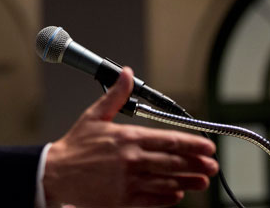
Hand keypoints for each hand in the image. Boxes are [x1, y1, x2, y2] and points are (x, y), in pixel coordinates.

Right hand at [43, 67, 218, 207]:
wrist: (56, 173)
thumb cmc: (75, 146)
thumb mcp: (94, 115)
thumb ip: (116, 95)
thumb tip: (127, 74)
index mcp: (127, 138)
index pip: (168, 140)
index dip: (192, 144)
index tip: (207, 146)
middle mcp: (131, 160)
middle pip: (172, 162)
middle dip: (196, 164)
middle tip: (212, 166)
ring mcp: (128, 181)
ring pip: (166, 182)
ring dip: (188, 181)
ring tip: (203, 181)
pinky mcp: (122, 199)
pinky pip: (151, 200)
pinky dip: (167, 198)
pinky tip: (177, 195)